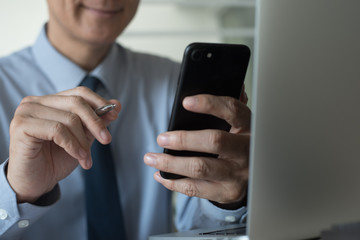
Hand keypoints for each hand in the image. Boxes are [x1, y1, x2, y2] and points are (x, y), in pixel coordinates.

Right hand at [7, 87, 120, 202]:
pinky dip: (73, 145)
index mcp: (50, 102)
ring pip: (69, 119)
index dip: (99, 103)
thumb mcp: (82, 139)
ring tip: (87, 158)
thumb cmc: (55, 160)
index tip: (115, 115)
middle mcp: (35, 102)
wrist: (35, 183)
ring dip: (83, 141)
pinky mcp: (21, 126)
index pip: (79, 93)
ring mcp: (26, 112)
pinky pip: (57, 130)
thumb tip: (116, 104)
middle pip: (76, 102)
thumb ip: (96, 121)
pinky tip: (79, 157)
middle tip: (107, 139)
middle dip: (96, 122)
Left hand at [144, 88, 250, 205]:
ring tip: (151, 158)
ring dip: (171, 163)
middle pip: (214, 141)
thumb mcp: (238, 124)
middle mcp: (246, 150)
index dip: (209, 104)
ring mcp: (238, 174)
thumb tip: (214, 81)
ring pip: (201, 168)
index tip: (185, 102)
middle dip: (183, 139)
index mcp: (248, 127)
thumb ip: (226, 106)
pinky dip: (174, 183)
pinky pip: (196, 189)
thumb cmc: (238, 143)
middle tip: (161, 138)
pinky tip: (161, 175)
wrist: (253, 176)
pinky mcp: (227, 192)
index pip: (232, 110)